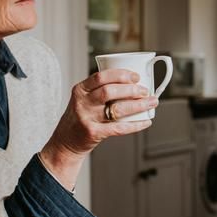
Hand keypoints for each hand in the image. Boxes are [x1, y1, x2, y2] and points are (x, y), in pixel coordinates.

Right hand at [39, 69, 156, 187]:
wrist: (65, 142)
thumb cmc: (81, 118)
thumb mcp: (84, 100)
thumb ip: (101, 91)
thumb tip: (134, 84)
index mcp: (80, 90)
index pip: (101, 77)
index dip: (121, 74)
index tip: (136, 76)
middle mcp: (82, 103)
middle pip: (109, 91)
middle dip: (131, 89)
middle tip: (145, 90)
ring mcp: (86, 118)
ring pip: (116, 109)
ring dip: (138, 105)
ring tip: (151, 102)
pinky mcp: (92, 133)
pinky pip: (118, 128)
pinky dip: (135, 125)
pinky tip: (146, 122)